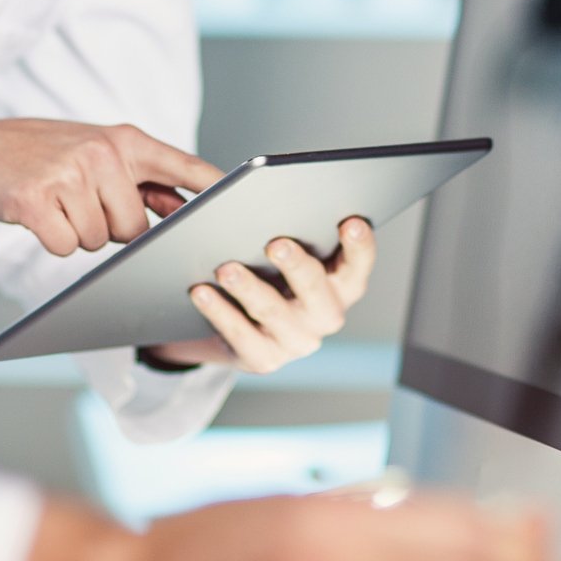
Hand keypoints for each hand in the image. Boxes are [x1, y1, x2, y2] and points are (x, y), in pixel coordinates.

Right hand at [0, 119, 220, 256]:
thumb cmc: (46, 157)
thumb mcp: (98, 153)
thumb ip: (141, 180)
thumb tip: (186, 214)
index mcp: (125, 140)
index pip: (183, 166)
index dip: (215, 190)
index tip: (244, 205)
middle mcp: (102, 152)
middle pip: (135, 229)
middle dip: (112, 229)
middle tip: (80, 201)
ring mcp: (69, 175)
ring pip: (98, 241)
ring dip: (78, 233)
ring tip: (56, 202)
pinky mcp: (36, 200)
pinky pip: (64, 247)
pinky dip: (51, 240)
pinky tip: (38, 213)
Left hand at [148, 217, 376, 373]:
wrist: (244, 327)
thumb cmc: (272, 275)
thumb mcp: (290, 257)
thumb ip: (295, 234)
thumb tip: (272, 202)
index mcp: (342, 284)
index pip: (359, 264)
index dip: (359, 245)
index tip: (349, 222)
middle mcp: (325, 314)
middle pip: (315, 288)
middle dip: (296, 265)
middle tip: (275, 244)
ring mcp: (296, 340)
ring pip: (272, 312)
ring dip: (248, 288)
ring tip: (225, 268)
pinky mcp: (263, 358)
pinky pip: (239, 334)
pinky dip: (218, 311)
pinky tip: (201, 291)